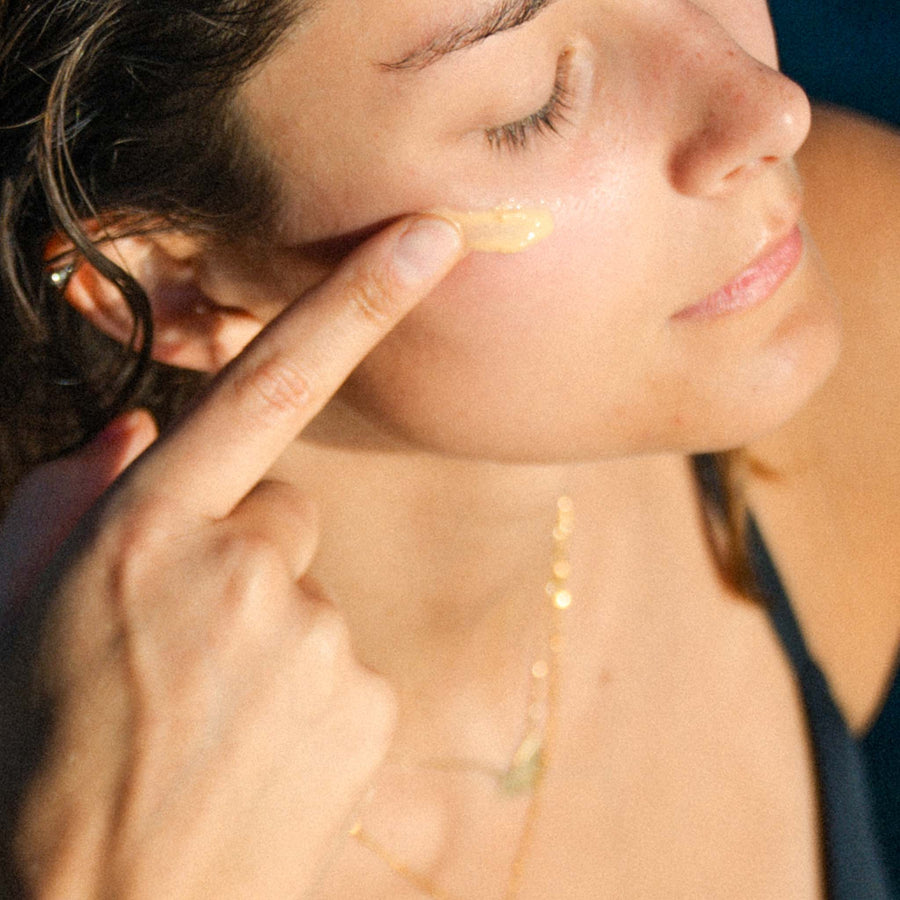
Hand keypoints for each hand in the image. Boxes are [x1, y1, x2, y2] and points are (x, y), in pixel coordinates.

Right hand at [0, 215, 464, 898]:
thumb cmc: (37, 760)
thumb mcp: (12, 612)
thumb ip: (60, 503)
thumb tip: (130, 439)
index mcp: (151, 532)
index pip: (270, 384)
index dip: (355, 300)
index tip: (432, 237)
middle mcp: (248, 568)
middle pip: (284, 515)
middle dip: (246, 559)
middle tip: (186, 650)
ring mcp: (318, 638)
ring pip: (311, 594)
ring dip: (271, 635)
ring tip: (212, 720)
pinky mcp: (367, 702)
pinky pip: (347, 664)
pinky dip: (309, 695)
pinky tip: (258, 754)